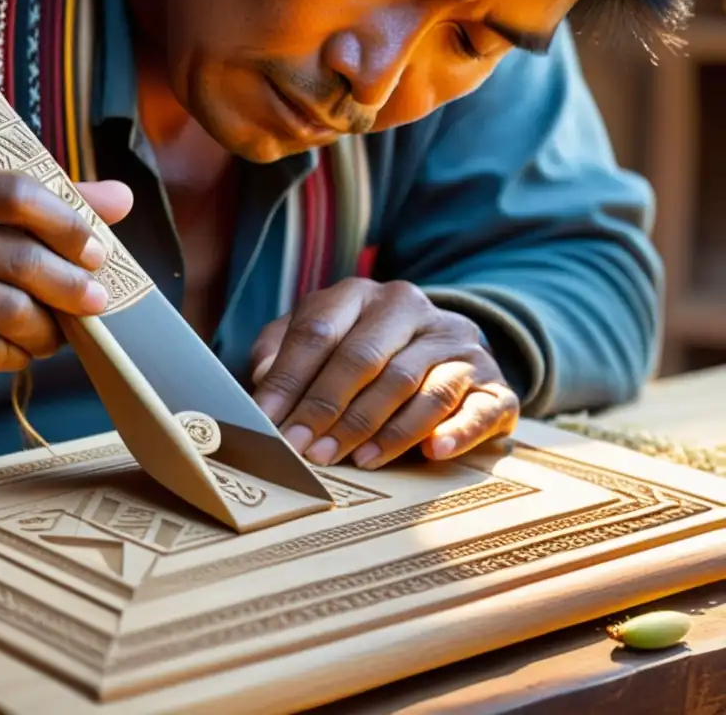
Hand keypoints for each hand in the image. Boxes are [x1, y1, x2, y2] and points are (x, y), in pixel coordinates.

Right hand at [0, 158, 131, 405]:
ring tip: (35, 335)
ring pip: (2, 336)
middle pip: (20, 274)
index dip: (71, 227)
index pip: (16, 195)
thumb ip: (31, 203)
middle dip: (70, 295)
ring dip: (34, 341)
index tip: (96, 253)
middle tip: (90, 305)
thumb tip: (120, 200)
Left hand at [250, 279, 518, 468]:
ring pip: (416, 383)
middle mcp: (410, 308)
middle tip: (305, 451)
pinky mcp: (494, 381)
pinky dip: (456, 431)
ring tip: (354, 461)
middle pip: (364, 357)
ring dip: (382, 428)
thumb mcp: (319, 342)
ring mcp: (455, 342)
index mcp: (360, 295)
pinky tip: (432, 452)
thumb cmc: (363, 354)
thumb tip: (260, 381)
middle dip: (329, 408)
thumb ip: (283, 354)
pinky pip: (477, 406)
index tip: (267, 422)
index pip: (318, 332)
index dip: (288, 380)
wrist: (445, 349)